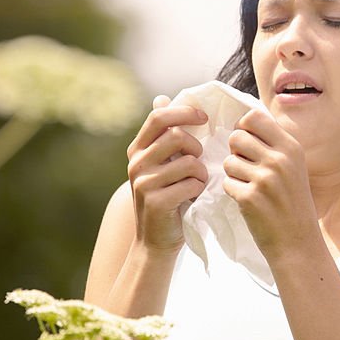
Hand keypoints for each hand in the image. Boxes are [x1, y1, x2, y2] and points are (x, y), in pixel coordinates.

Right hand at [126, 95, 207, 253]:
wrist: (156, 240)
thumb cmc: (166, 197)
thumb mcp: (161, 164)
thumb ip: (163, 135)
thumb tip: (161, 98)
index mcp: (138, 149)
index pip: (159, 116)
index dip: (184, 112)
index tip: (203, 118)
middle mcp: (136, 162)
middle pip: (177, 136)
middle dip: (197, 147)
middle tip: (199, 162)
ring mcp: (144, 182)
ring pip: (189, 161)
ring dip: (201, 172)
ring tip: (196, 183)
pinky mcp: (156, 201)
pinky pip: (192, 183)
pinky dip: (199, 189)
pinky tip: (192, 197)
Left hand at [222, 110, 319, 261]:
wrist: (298, 242)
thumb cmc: (293, 203)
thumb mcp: (294, 167)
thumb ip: (274, 144)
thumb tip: (243, 124)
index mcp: (291, 147)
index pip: (254, 117)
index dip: (244, 128)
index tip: (248, 143)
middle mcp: (279, 159)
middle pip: (237, 136)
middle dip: (236, 152)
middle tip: (248, 168)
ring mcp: (264, 179)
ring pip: (229, 161)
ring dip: (234, 174)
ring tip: (250, 186)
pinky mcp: (249, 197)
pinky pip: (227, 183)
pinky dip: (234, 192)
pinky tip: (249, 201)